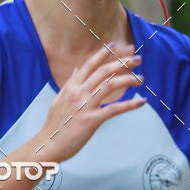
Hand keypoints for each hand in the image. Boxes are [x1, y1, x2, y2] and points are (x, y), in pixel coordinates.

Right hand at [38, 42, 144, 162]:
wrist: (48, 144)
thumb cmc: (54, 124)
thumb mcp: (59, 99)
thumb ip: (69, 83)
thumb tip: (76, 69)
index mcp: (71, 87)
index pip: (90, 65)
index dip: (104, 53)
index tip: (116, 45)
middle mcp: (78, 93)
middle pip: (104, 71)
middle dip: (123, 62)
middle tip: (138, 59)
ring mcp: (85, 106)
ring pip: (110, 85)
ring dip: (128, 79)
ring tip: (141, 79)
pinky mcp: (91, 120)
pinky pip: (114, 109)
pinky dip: (130, 104)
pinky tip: (141, 102)